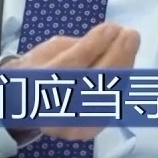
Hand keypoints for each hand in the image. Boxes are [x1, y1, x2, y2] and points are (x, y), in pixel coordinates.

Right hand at [1, 22, 139, 141]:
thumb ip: (76, 46)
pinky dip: (121, 81)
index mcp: (34, 87)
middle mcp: (52, 113)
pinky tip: (127, 62)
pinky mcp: (88, 130)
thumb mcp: (49, 50)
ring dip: (123, 67)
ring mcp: (72, 126)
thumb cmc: (39, 68)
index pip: (68, 67)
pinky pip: (111, 103)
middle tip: (130, 35)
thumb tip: (107, 36)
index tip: (112, 27)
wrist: (26, 103)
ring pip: (105, 94)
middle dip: (116, 57)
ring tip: (130, 44)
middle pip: (91, 85)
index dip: (93, 46)